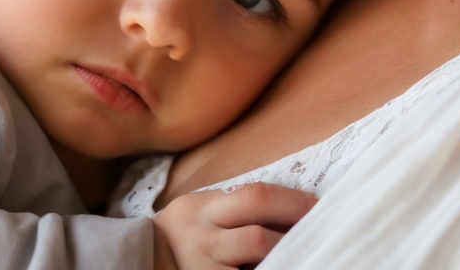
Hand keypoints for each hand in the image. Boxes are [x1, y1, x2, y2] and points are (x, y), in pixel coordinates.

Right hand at [152, 182, 315, 269]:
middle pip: (257, 235)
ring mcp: (202, 268)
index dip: (293, 201)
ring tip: (304, 256)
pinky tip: (281, 267)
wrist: (140, 263)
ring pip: (255, 261)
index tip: (317, 206)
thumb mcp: (202, 213)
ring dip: (284, 259)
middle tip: (320, 234)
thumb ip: (236, 210)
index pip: (255, 196)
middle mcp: (201, 238)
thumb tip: (295, 211)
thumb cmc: (183, 239)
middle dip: (293, 235)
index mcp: (202, 209)